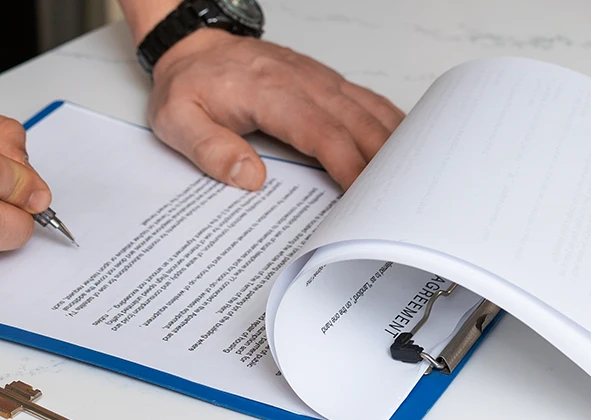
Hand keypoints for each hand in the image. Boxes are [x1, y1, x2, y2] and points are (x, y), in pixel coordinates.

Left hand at [146, 30, 404, 189]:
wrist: (195, 46)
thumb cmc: (190, 84)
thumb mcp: (177, 121)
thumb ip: (210, 149)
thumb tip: (251, 178)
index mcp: (270, 92)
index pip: (322, 133)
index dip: (349, 166)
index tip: (363, 199)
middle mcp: (303, 82)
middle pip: (358, 123)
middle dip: (383, 164)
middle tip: (400, 203)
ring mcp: (319, 79)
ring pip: (370, 110)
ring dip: (394, 145)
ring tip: (414, 182)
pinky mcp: (325, 81)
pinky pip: (367, 100)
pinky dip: (390, 123)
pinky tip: (405, 146)